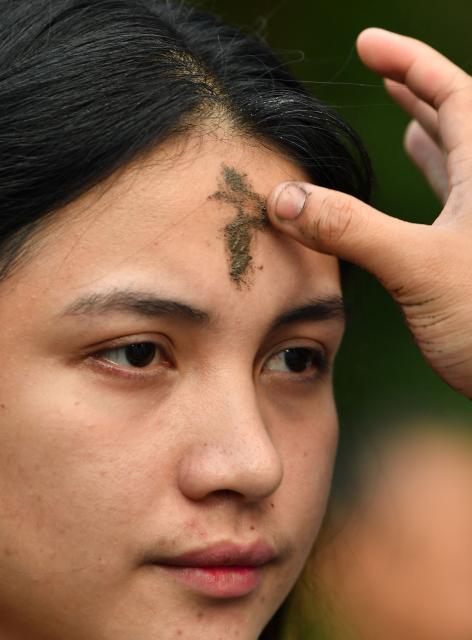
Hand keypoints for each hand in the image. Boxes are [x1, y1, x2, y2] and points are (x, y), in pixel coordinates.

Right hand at [267, 28, 471, 398]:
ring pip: (458, 160)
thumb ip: (349, 229)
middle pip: (458, 119)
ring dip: (429, 135)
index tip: (367, 42)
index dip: (409, 61)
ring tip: (403, 116)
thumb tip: (284, 198)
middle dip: (417, 90)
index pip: (453, 93)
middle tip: (382, 71)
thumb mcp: (417, 266)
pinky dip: (433, 182)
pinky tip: (422, 182)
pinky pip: (453, 200)